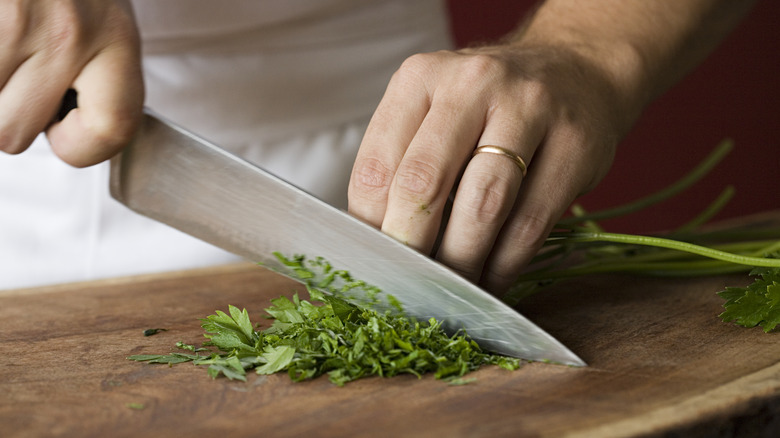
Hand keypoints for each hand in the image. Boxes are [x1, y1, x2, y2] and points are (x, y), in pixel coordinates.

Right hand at [0, 0, 143, 166]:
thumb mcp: (103, 19)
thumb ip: (98, 79)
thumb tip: (64, 137)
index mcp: (114, 36)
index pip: (114, 127)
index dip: (84, 148)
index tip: (65, 135)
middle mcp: (66, 32)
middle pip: (14, 133)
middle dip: (6, 112)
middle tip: (15, 71)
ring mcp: (13, 20)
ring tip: (3, 48)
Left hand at [348, 44, 638, 294]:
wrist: (576, 70)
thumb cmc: (489, 106)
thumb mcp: (435, 111)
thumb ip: (402, 163)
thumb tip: (377, 244)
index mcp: (420, 77)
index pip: (376, 166)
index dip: (370, 228)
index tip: (376, 264)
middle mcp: (472, 84)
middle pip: (424, 184)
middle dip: (411, 249)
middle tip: (408, 287)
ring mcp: (530, 110)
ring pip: (482, 207)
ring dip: (461, 264)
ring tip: (450, 293)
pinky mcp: (575, 146)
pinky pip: (530, 224)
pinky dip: (504, 266)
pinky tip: (490, 282)